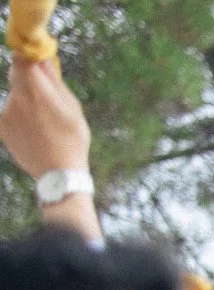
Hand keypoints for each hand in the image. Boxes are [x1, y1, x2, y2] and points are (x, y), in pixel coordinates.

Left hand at [0, 54, 88, 178]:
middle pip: (16, 75)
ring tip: (43, 123)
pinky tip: (34, 132)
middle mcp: (16, 98)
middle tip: (45, 94)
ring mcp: (6, 113)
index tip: (37, 59)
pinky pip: (9, 113)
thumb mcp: (72, 108)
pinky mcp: (1, 127)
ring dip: (25, 100)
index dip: (28, 57)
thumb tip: (43, 59)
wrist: (59, 174)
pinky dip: (19, 117)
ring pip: (14, 96)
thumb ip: (54, 82)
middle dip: (28, 78)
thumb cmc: (72, 139)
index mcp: (36, 91)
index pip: (22, 59)